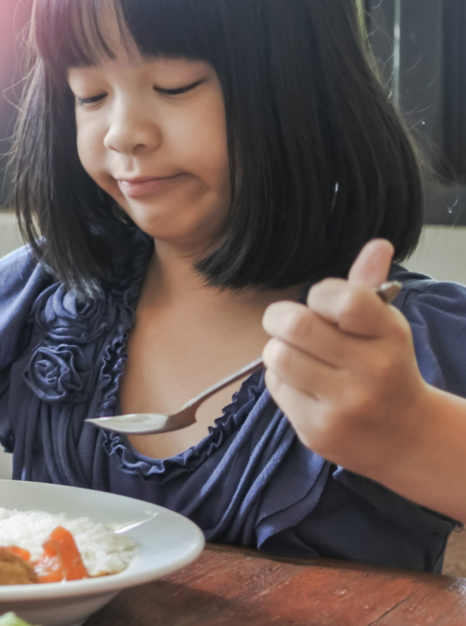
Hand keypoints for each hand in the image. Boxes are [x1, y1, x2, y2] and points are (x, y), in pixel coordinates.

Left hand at [261, 239, 428, 475]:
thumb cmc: (385, 368)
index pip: (344, 299)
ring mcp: (345, 404)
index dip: (319, 294)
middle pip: (296, 326)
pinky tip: (303, 386)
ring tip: (295, 355)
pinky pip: (276, 388)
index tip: (321, 303)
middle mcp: (371, 371)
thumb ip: (367, 287)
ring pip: (278, 357)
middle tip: (284, 322)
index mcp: (389, 335)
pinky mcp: (318, 430)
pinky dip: (280, 380)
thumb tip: (377, 244)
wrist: (406, 437)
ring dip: (277, 350)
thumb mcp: (384, 327)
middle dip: (278, 317)